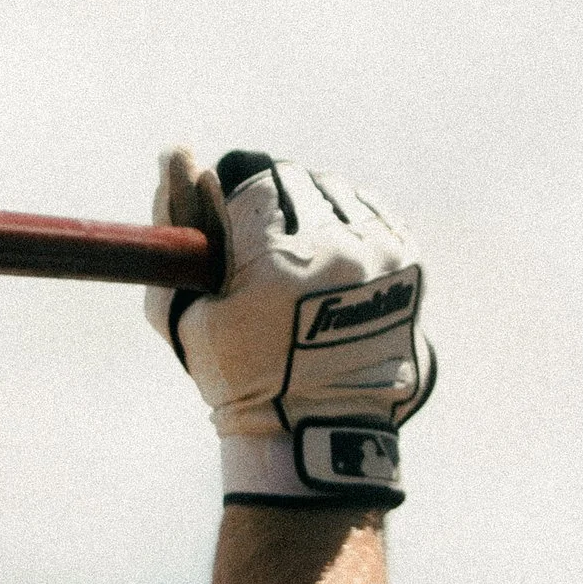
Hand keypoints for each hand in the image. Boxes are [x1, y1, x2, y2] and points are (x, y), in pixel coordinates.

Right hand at [148, 151, 433, 507]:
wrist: (316, 431)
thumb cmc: (237, 379)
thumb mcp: (185, 314)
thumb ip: (174, 231)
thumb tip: (176, 151)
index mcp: (276, 258)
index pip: (255, 175)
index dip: (236, 199)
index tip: (230, 233)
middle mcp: (336, 245)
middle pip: (298, 180)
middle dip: (274, 206)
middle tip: (262, 256)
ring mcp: (379, 252)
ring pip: (337, 192)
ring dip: (312, 214)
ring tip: (297, 268)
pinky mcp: (408, 259)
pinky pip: (372, 212)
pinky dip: (348, 229)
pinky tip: (331, 270)